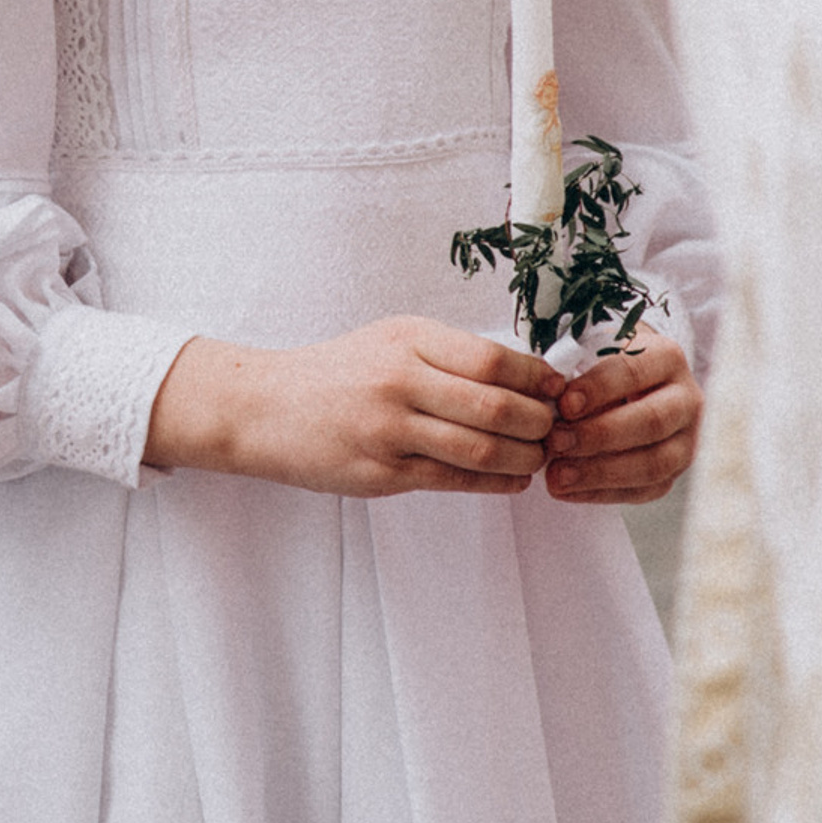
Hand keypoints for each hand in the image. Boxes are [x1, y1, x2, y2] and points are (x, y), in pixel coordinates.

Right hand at [145, 318, 559, 496]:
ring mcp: (388, 429)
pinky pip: (456, 480)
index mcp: (405, 339)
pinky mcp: (381, 472)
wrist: (263, 407)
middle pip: (497, 407)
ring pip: (483, 449)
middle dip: (541, 424)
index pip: (493, 360)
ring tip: (536, 457)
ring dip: (525, 458)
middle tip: (556, 431)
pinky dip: (497, 483)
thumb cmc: (335, 374)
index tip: (558, 392)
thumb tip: (530, 380)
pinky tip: (512, 478)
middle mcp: (397, 380)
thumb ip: (450, 357)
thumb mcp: (389, 342)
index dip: (539, 380)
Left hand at [541, 331, 699, 503]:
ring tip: (555, 475)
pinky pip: (645, 490)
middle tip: (554, 441)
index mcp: (665, 357)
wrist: (625, 384)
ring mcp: (686, 439)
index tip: (564, 404)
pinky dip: (602, 493)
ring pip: (654, 463)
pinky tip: (566, 490)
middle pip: (651, 422)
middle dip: (599, 435)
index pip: (634, 371)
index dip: (599, 389)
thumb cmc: (596, 362)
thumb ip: (573, 368)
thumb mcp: (587, 352)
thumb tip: (547, 399)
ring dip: (600, 472)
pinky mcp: (675, 472)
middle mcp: (686, 399)